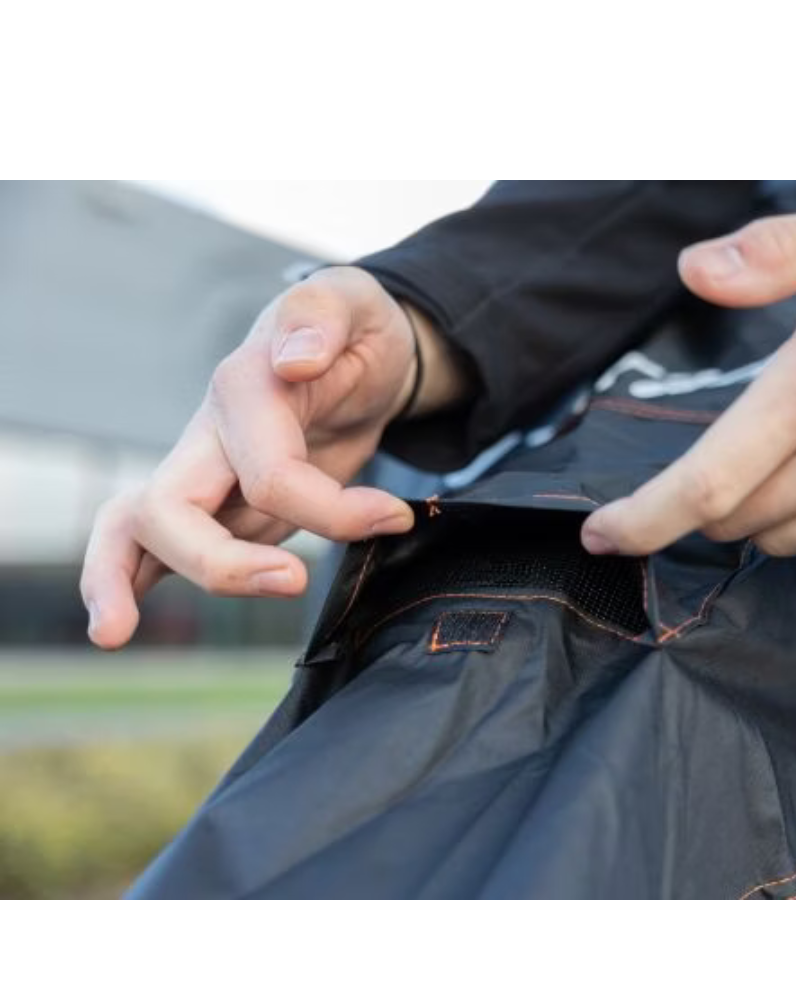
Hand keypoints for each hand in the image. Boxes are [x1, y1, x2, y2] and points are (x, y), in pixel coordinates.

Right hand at [82, 266, 451, 649]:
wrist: (354, 351)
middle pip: (169, 509)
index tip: (394, 517)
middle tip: (295, 581)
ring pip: (141, 529)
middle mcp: (210, 435)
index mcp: (242, 390)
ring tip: (112, 632)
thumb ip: (320, 316)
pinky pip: (162, 545)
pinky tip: (118, 622)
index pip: (269, 475)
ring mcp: (207, 472)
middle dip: (219, 563)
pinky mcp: (219, 503)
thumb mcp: (351, 300)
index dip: (332, 510)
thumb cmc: (354, 328)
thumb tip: (295, 360)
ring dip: (123, 579)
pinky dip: (131, 579)